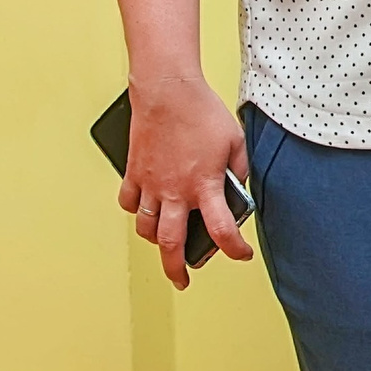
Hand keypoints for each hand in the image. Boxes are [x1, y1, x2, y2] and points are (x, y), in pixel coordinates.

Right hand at [118, 72, 252, 290]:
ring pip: (145, 229)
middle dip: (177, 270)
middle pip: (172, 245)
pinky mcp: (134, 172)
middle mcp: (175, 192)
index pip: (222, 231)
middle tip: (182, 281)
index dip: (235, 250)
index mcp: (205, 185)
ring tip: (164, 244)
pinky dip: (134, 211)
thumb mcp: (236, 141)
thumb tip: (237, 189)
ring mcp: (150, 184)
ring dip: (155, 241)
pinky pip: (128, 202)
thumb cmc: (202, 112)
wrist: (167, 90)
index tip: (242, 255)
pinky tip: (143, 208)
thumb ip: (240, 170)